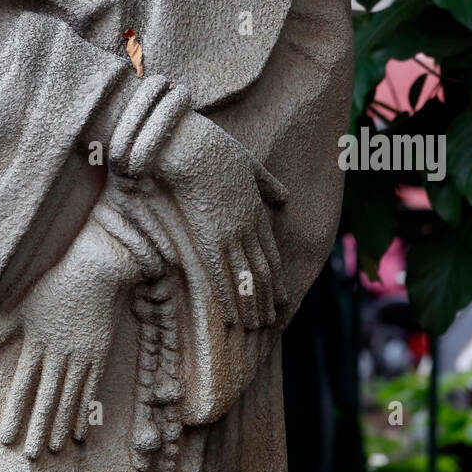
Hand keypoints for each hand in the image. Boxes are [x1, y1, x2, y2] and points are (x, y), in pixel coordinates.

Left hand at [0, 213, 156, 459]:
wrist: (94, 272)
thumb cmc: (54, 287)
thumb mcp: (23, 305)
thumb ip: (1, 329)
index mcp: (36, 344)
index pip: (22, 387)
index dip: (14, 414)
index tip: (5, 439)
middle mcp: (58, 355)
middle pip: (46, 400)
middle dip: (37, 430)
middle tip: (30, 457)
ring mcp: (80, 358)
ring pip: (69, 400)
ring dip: (61, 426)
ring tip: (54, 449)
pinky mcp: (98, 356)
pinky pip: (91, 391)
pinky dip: (85, 413)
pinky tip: (82, 432)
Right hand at [146, 111, 287, 330]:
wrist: (187, 144)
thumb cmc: (211, 147)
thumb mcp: (248, 163)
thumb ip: (267, 183)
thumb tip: (284, 198)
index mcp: (256, 209)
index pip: (270, 253)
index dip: (276, 279)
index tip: (281, 298)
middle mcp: (247, 226)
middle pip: (261, 271)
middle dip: (267, 299)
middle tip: (271, 322)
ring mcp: (230, 233)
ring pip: (246, 279)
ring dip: (252, 306)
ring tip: (257, 327)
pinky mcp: (209, 237)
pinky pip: (223, 276)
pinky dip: (231, 299)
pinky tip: (234, 316)